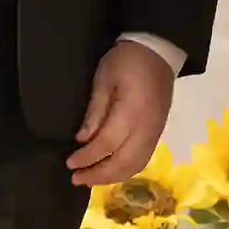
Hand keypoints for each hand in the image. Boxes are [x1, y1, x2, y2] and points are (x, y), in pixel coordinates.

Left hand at [67, 41, 176, 186]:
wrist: (159, 50)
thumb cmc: (127, 60)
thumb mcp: (103, 80)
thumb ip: (95, 112)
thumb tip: (83, 140)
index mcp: (131, 112)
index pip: (107, 145)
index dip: (87, 158)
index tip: (69, 164)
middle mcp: (147, 127)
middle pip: (124, 162)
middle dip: (99, 175)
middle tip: (77, 178)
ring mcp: (156, 131)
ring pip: (137, 164)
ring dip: (113, 176)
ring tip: (92, 178)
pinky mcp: (159, 130)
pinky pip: (144, 158)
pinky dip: (127, 169)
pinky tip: (112, 169)